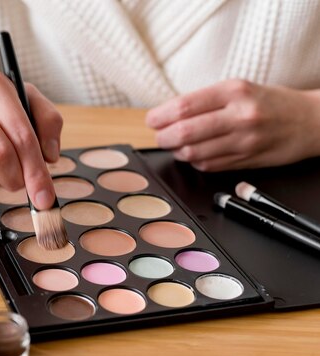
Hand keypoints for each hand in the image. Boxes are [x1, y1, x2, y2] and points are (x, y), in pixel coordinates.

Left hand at [146, 79, 319, 170]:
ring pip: (193, 153)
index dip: (160, 116)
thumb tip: (167, 114)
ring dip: (177, 151)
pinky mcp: (246, 161)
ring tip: (176, 145)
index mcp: (234, 91)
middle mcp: (239, 115)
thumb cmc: (269, 102)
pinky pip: (208, 165)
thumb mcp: (238, 89)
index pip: (184, 106)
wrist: (310, 121)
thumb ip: (204, 101)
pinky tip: (194, 154)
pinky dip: (194, 161)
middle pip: (184, 132)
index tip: (152, 120)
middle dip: (163, 137)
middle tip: (160, 136)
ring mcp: (243, 141)